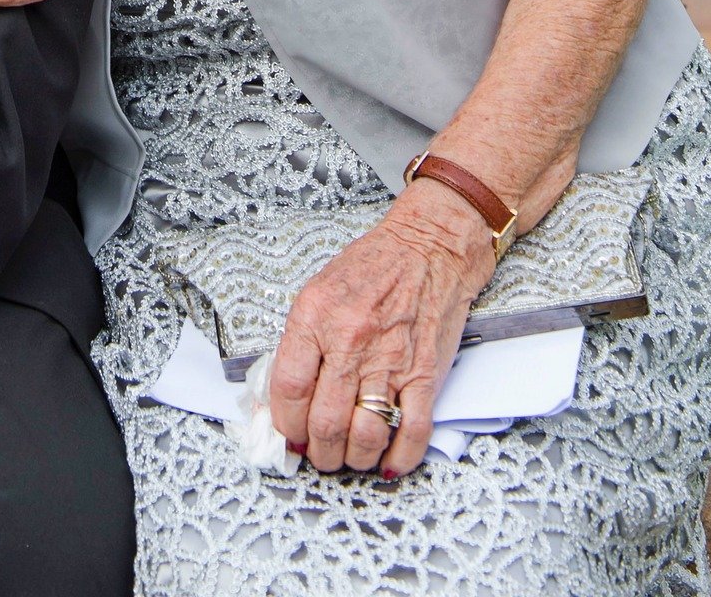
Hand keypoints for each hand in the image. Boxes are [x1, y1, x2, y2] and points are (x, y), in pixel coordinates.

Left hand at [266, 180, 494, 476]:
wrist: (428, 247)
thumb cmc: (371, 268)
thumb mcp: (318, 291)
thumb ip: (300, 341)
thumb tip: (281, 396)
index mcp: (316, 315)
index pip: (288, 385)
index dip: (284, 421)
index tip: (288, 433)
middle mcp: (350, 339)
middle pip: (324, 421)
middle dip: (317, 450)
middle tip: (318, 453)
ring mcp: (391, 360)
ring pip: (364, 434)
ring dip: (353, 458)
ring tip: (349, 457)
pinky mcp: (426, 373)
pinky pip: (412, 431)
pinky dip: (399, 457)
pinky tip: (387, 462)